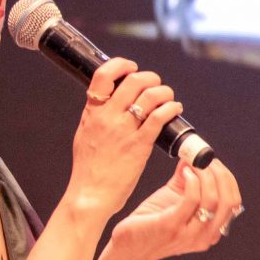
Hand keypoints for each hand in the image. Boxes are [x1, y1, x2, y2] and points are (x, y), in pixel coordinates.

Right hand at [66, 58, 180, 218]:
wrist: (90, 194)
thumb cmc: (89, 168)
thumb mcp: (84, 134)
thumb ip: (96, 116)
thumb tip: (108, 100)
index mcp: (92, 112)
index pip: (103, 75)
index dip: (121, 65)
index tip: (132, 67)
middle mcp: (108, 117)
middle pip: (133, 81)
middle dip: (150, 78)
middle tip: (156, 85)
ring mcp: (124, 131)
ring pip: (150, 96)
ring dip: (165, 92)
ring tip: (169, 98)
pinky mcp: (140, 145)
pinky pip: (159, 118)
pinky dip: (171, 108)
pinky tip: (175, 110)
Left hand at [100, 159, 244, 259]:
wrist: (129, 248)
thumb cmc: (151, 226)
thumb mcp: (176, 203)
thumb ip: (188, 182)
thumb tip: (192, 156)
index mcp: (212, 232)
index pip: (233, 202)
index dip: (227, 178)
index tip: (213, 163)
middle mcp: (206, 237)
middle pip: (229, 200)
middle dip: (220, 175)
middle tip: (205, 161)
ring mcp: (190, 234)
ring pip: (213, 199)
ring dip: (205, 175)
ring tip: (192, 165)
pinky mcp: (172, 227)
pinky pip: (192, 199)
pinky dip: (191, 181)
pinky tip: (184, 172)